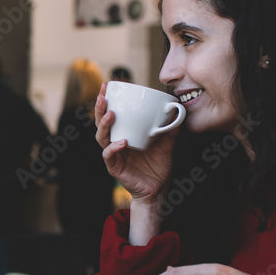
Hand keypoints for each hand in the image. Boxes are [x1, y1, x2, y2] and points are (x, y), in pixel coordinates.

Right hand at [95, 82, 178, 203]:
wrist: (157, 190)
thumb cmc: (158, 167)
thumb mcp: (167, 144)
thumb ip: (169, 129)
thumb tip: (175, 111)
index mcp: (123, 133)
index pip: (111, 113)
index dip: (108, 99)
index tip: (109, 85)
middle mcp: (115, 142)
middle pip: (100, 122)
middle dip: (100, 108)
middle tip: (103, 95)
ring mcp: (113, 155)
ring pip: (101, 137)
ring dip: (104, 124)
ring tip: (111, 114)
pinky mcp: (114, 167)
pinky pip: (109, 155)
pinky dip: (114, 148)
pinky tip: (122, 141)